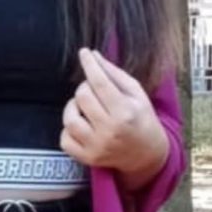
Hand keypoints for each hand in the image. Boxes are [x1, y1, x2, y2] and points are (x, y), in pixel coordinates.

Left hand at [61, 47, 167, 182]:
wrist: (147, 155)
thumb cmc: (141, 119)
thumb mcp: (136, 93)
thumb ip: (114, 74)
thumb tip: (93, 55)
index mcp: (125, 112)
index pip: (100, 82)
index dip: (89, 64)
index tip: (84, 53)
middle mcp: (110, 131)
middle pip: (82, 97)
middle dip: (85, 87)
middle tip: (93, 90)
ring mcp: (97, 147)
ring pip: (69, 118)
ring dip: (73, 107)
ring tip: (85, 107)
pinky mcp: (87, 158)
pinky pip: (64, 139)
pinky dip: (69, 129)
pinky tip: (82, 126)